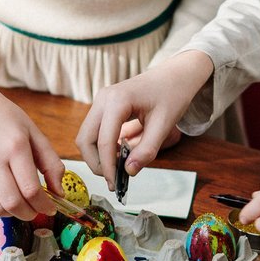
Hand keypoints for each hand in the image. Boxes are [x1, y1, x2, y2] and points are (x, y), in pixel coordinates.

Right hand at [0, 81, 64, 219]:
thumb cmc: (5, 118)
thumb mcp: (35, 133)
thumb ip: (51, 163)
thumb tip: (59, 192)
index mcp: (15, 146)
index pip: (31, 189)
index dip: (44, 205)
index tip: (51, 207)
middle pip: (13, 203)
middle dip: (30, 213)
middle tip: (38, 210)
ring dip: (13, 214)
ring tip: (23, 205)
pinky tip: (7, 196)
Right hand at [77, 51, 212, 187]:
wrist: (175, 75)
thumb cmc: (172, 94)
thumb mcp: (164, 125)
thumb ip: (147, 150)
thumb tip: (129, 172)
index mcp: (117, 100)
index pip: (104, 141)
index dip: (108, 167)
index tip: (116, 185)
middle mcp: (103, 99)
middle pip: (85, 139)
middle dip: (96, 163)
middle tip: (114, 179)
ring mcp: (101, 102)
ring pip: (86, 136)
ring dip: (97, 155)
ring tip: (118, 167)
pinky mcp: (103, 107)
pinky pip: (95, 131)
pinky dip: (102, 146)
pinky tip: (120, 153)